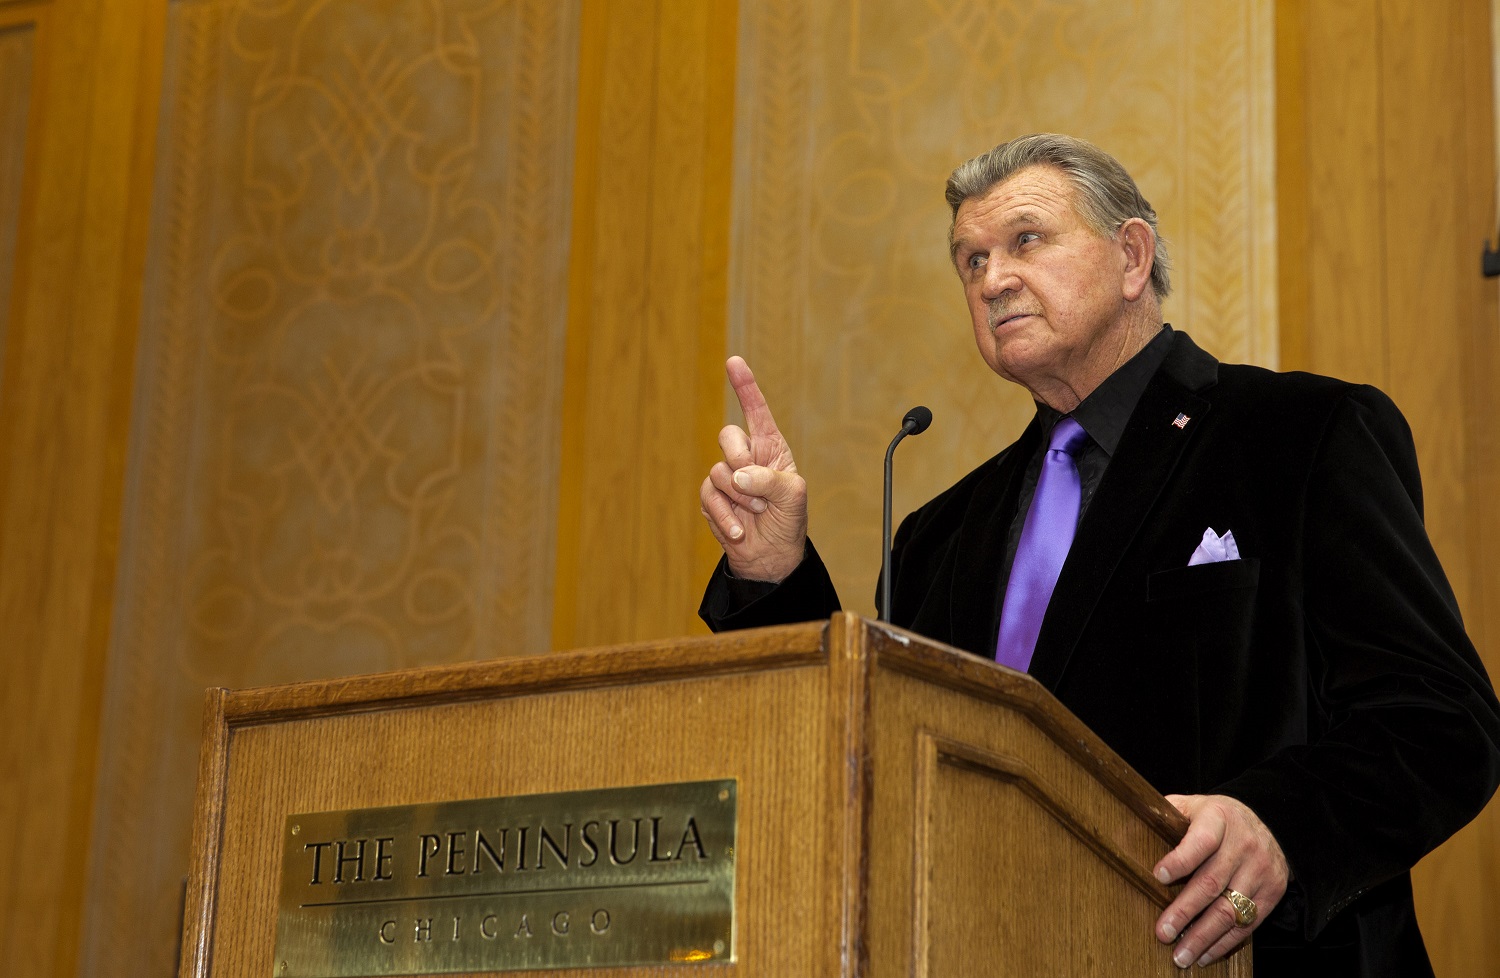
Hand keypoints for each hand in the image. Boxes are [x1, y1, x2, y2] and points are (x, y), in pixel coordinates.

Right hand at [699, 357, 807, 581]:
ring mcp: (727, 477)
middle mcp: (746, 457)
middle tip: (756, 485)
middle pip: (728, 436)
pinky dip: (726, 515)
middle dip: (740, 458)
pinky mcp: (712, 498)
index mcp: (770, 447)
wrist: (771, 556)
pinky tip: (740, 530)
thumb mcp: (793, 496)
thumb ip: (769, 479)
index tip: (734, 362)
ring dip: (741, 497)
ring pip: (719, 471)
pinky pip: (709, 496)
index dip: (745, 385)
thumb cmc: (788, 521)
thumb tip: (738, 475)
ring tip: (757, 512)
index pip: (756, 410)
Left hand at [1153, 794, 1289, 968]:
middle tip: (1163, 932)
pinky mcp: (1272, 892)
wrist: (1267, 823)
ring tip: (1181, 954)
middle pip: (1212, 882)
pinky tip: (1205, 954)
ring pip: (1230, 909)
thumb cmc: (1215, 819)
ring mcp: (1260, 869)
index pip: (1201, 840)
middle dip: (1185, 910)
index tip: (1158, 877)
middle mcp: (1243, 844)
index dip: (1180, 860)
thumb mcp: (1191, 806)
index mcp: (1219, 818)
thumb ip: (1164, 816)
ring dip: (1203, 936)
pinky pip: (1247, 923)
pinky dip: (1224, 942)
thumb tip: (1122, 833)